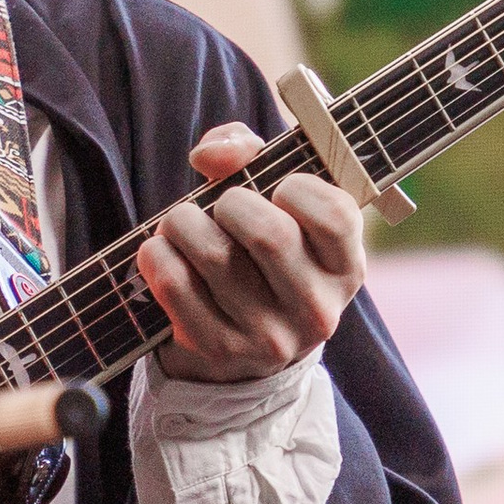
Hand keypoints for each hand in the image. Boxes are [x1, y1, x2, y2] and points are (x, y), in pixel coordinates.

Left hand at [135, 123, 365, 382]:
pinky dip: (157, 256)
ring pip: (214, 256)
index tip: (276, 190)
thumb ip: (248, 153)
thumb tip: (210, 155)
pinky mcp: (220, 350)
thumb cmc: (258, 252)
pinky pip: (176, 286)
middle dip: (229, 203)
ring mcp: (270, 337)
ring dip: (182, 224)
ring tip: (180, 225)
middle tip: (219, 207)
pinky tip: (161, 251)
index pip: (334, 216)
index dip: (296, 188)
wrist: (240, 344)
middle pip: (269, 235)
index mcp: (345, 267)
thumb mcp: (273, 201)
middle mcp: (316, 309)